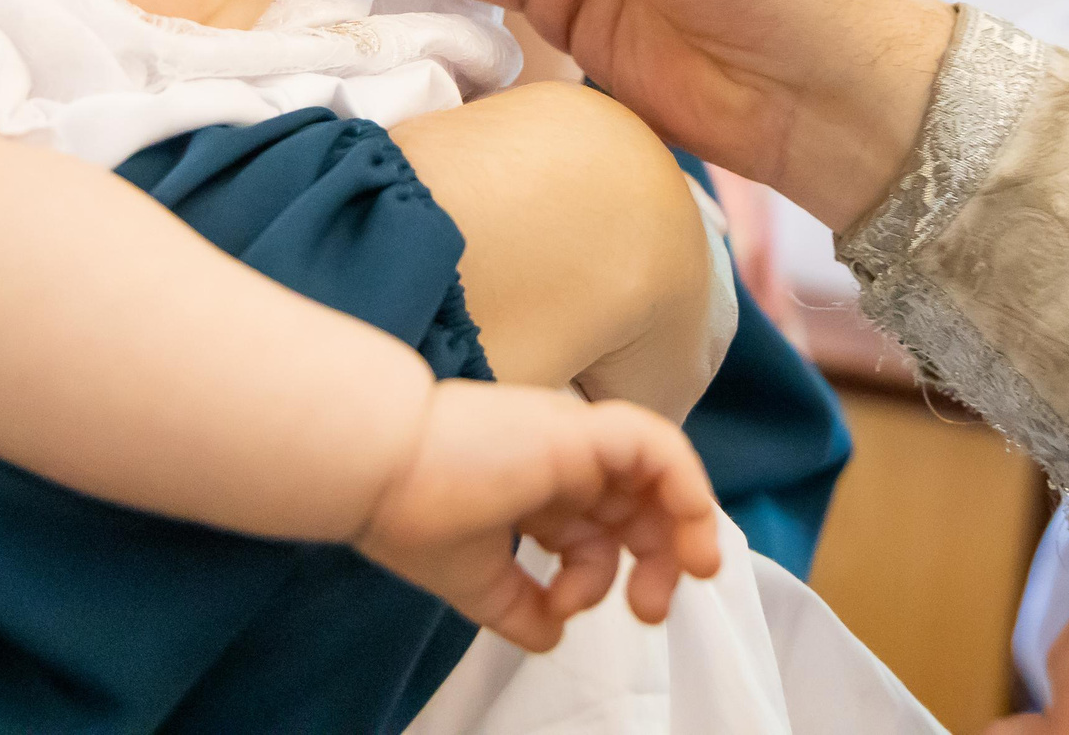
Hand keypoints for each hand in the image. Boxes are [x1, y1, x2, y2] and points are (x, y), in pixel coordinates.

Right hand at [352, 380, 723, 652]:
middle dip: (656, 559)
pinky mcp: (581, 431)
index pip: (593, 525)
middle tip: (650, 610)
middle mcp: (559, 458)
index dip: (599, 575)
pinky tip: (687, 528)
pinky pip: (657, 447)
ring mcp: (572, 440)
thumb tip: (552, 637)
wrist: (379, 469)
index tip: (568, 613)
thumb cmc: (411, 515)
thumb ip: (519, 606)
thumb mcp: (475, 578)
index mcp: (531, 485)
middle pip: (634, 505)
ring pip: (657, 472)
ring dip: (683, 524)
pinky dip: (684, 483)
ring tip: (690, 572)